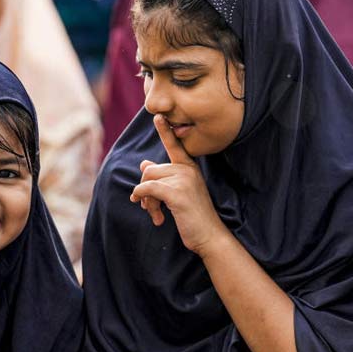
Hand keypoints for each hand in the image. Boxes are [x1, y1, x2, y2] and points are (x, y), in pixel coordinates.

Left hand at [130, 115, 230, 256]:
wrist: (210, 235)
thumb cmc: (194, 216)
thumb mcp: (178, 193)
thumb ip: (163, 177)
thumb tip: (144, 164)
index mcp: (189, 168)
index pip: (174, 146)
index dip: (165, 131)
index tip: (157, 116)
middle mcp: (187, 170)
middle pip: (150, 170)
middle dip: (144, 190)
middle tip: (149, 207)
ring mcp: (184, 180)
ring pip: (147, 181)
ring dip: (145, 200)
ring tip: (155, 214)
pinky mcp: (177, 193)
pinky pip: (148, 189)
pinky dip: (143, 199)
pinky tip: (154, 215)